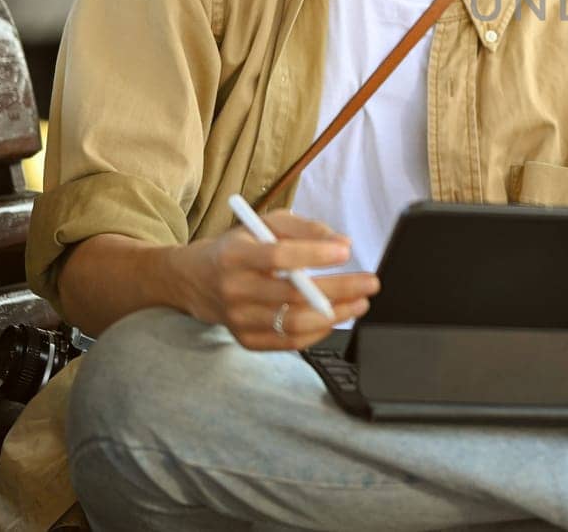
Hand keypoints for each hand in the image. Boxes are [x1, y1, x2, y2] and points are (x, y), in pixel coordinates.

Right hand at [175, 208, 379, 350]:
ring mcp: (238, 319)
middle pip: (292, 294)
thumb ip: (305, 229)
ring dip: (334, 315)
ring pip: (293, 323)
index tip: (345, 252)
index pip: (278, 257)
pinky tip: (335, 318)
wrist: (197, 279)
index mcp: (235, 255)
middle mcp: (233, 289)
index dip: (314, 255)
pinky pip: (287, 342)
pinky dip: (317, 333)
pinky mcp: (245, 339)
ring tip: (360, 303)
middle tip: (370, 283)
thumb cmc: (242, 246)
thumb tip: (342, 244)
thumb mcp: (267, 223)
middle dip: (338, 290)